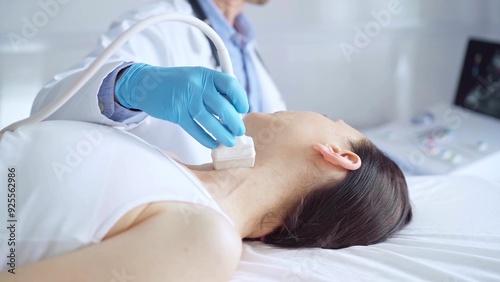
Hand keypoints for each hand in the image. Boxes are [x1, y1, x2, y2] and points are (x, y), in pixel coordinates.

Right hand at [115, 63, 248, 148]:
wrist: (147, 83)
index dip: (240, 98)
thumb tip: (235, 111)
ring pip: (208, 119)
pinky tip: (212, 143)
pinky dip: (205, 138)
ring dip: (221, 133)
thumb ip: (214, 90)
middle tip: (239, 131)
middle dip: (234, 122)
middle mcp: (197, 84)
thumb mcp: (197, 79)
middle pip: (222, 105)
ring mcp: (185, 97)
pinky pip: (194, 128)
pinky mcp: (175, 111)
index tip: (243, 110)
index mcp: (206, 74)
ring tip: (229, 141)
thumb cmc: (177, 84)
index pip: (230, 84)